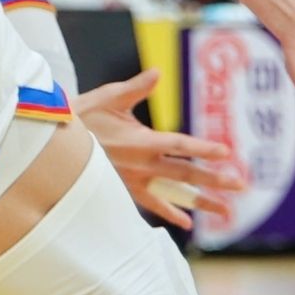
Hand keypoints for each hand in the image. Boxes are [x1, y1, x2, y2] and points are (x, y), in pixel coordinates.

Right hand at [76, 70, 241, 228]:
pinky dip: (170, 213)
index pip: (180, 145)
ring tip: (225, 212)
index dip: (203, 148)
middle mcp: (143, 165)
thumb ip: (136, 88)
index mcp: (141, 141)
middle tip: (240, 186)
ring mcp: (135, 182)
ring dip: (201, 203)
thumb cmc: (80, 118)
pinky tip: (187, 222)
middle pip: (185, 174)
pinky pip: (153, 205)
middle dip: (214, 181)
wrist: (53, 148)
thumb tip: (157, 73)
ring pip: (175, 195)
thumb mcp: (108, 98)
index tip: (226, 152)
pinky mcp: (125, 191)